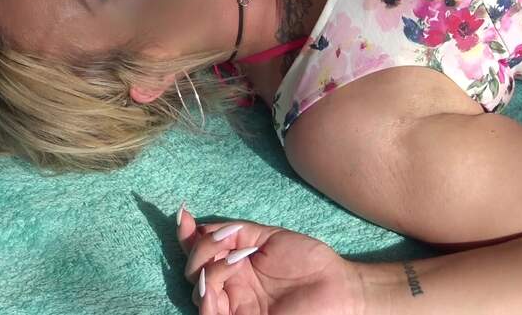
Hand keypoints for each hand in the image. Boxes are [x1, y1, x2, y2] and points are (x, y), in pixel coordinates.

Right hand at [176, 204, 364, 314]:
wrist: (338, 287)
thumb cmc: (309, 262)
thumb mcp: (269, 236)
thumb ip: (237, 232)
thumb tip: (203, 228)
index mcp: (236, 262)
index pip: (201, 250)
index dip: (187, 235)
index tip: (183, 216)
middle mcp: (232, 284)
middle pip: (194, 269)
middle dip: (199, 252)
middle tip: (222, 243)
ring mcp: (236, 304)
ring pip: (199, 291)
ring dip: (207, 272)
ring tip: (232, 261)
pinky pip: (211, 314)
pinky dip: (208, 297)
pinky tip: (218, 281)